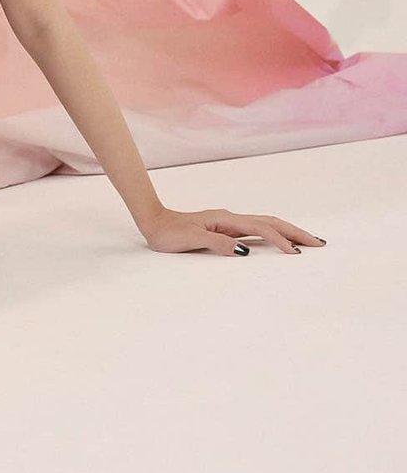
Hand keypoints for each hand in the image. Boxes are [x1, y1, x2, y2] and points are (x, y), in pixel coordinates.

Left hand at [137, 207, 326, 255]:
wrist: (153, 222)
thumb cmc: (169, 233)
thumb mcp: (191, 240)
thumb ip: (217, 244)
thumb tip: (244, 251)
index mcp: (226, 220)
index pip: (261, 229)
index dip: (280, 241)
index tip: (296, 254)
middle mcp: (231, 219)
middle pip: (271, 223)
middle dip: (295, 233)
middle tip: (319, 243)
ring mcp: (229, 223)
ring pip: (266, 225)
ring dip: (287, 232)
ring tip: (307, 242)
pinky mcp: (226, 229)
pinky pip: (256, 231)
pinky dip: (273, 235)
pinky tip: (279, 242)